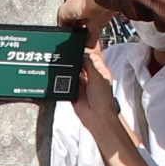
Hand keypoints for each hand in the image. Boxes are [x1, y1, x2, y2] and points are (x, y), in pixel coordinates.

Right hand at [71, 49, 138, 165]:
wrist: (97, 117)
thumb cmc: (103, 100)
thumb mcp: (97, 76)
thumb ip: (88, 64)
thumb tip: (82, 54)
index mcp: (99, 73)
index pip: (90, 58)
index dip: (83, 53)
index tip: (75, 48)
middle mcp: (90, 78)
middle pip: (80, 65)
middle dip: (74, 62)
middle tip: (67, 55)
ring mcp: (82, 86)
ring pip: (72, 74)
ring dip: (69, 72)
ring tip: (63, 66)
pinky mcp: (74, 94)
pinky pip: (66, 85)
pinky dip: (64, 82)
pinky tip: (61, 77)